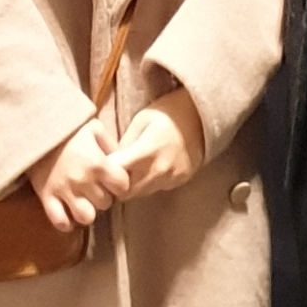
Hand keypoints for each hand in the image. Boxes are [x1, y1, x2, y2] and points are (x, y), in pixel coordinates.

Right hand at [31, 121, 130, 232]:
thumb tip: (123, 161)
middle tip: (98, 188)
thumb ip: (112, 145)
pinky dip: (66, 222)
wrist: (35, 130)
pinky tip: (68, 212)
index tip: (114, 179)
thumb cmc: (68, 130)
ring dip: (88, 211)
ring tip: (85, 201)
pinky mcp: (46, 197)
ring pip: (86, 217)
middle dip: (105, 196)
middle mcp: (83, 180)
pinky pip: (60, 221)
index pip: (122, 186)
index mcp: (97, 163)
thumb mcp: (94, 128)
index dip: (120, 184)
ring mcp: (64, 191)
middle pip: (105, 203)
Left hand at [108, 85, 206, 200]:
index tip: (101, 167)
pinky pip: (156, 189)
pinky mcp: (179, 182)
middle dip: (116, 185)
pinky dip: (147, 183)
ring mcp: (170, 178)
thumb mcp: (141, 119)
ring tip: (131, 169)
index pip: (115, 175)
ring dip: (132, 185)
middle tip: (113, 172)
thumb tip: (110, 160)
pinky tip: (149, 168)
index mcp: (145, 151)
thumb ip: (124, 143)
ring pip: (140, 194)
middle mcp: (158, 170)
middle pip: (126, 192)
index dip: (105, 173)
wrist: (204, 116)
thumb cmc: (169, 112)